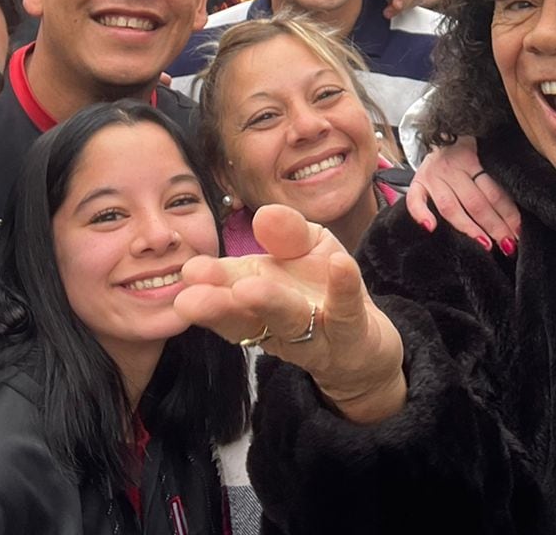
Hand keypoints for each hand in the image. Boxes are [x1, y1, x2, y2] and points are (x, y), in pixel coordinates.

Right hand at [175, 205, 406, 423]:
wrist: (366, 341)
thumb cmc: (325, 290)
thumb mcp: (307, 249)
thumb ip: (288, 232)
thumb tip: (263, 214)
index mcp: (257, 297)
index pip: (227, 293)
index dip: (208, 286)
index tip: (189, 272)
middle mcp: (278, 322)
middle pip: (246, 316)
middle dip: (220, 305)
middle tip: (192, 297)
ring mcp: (315, 333)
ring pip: (289, 322)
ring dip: (269, 304)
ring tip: (250, 288)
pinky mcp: (352, 334)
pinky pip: (346, 313)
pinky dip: (342, 288)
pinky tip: (340, 263)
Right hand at [405, 135, 520, 253]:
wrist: (434, 132)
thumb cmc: (463, 149)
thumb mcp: (482, 154)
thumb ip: (493, 178)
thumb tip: (516, 213)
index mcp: (473, 160)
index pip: (494, 192)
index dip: (509, 214)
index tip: (519, 232)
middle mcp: (452, 169)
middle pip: (476, 202)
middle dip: (495, 226)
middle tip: (508, 246)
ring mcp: (432, 176)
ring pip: (450, 206)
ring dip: (468, 227)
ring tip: (484, 244)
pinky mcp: (416, 183)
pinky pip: (415, 200)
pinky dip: (420, 213)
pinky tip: (430, 227)